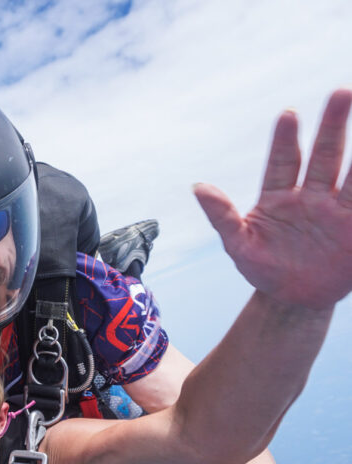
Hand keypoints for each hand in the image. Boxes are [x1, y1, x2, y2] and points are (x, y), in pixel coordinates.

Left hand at [195, 88, 351, 309]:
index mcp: (278, 197)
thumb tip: (198, 186)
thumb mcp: (238, 245)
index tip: (288, 114)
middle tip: (342, 92)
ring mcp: (336, 210)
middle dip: (332, 126)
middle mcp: (311, 196)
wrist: (292, 299)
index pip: (283, 162)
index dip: (285, 140)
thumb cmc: (262, 268)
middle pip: (324, 155)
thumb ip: (222, 216)